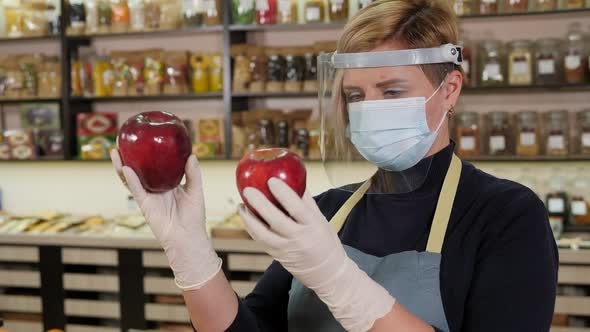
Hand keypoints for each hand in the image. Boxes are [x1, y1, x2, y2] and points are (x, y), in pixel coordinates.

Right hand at [111, 149, 220, 289]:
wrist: (187, 237)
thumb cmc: (193, 216)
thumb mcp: (195, 190)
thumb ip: (193, 174)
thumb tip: (191, 156)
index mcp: (167, 184)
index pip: (155, 166)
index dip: (148, 155)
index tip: (145, 141)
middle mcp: (156, 188)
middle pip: (139, 170)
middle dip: (129, 158)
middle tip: (123, 143)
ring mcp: (148, 196)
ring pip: (131, 179)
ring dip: (122, 166)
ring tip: (115, 152)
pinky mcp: (145, 205)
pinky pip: (136, 190)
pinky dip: (131, 180)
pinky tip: (125, 168)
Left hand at [239, 178, 394, 331]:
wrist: (327, 272)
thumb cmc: (325, 240)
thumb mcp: (321, 220)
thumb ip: (307, 201)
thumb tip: (294, 179)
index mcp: (313, 226)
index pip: (297, 208)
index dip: (284, 194)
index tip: (271, 180)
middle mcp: (299, 238)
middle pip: (276, 221)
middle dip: (260, 204)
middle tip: (248, 190)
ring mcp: (286, 249)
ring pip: (263, 234)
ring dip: (249, 218)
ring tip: (241, 204)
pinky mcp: (277, 256)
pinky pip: (260, 240)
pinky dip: (251, 227)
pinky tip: (246, 216)